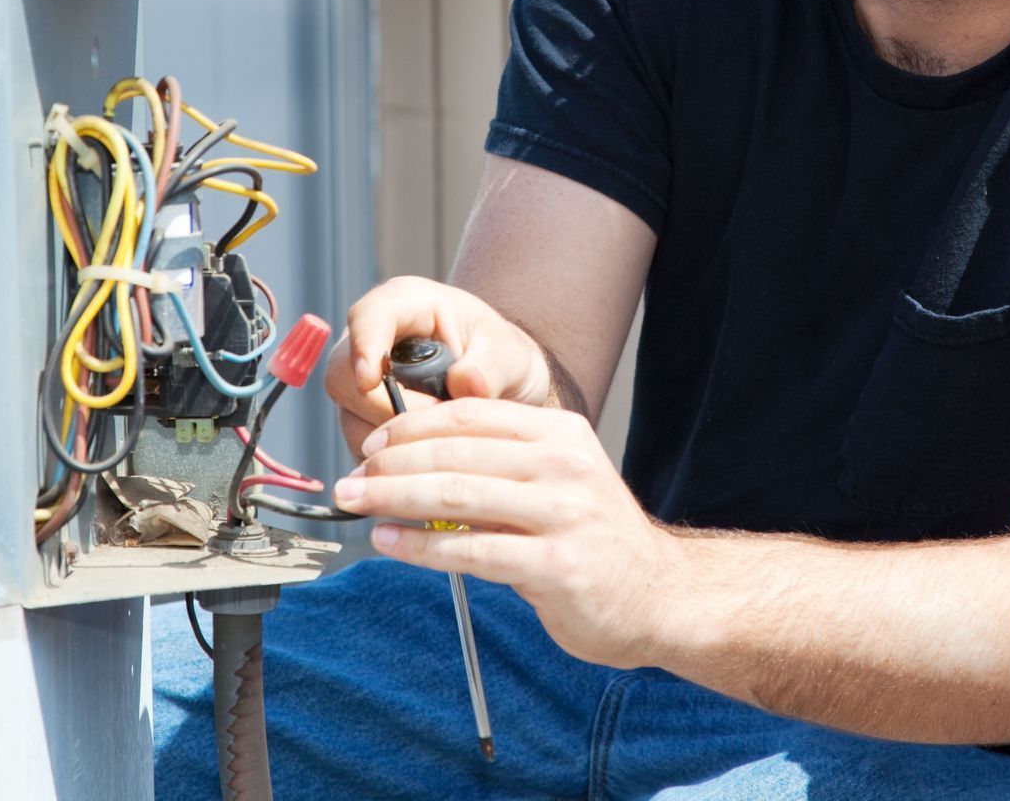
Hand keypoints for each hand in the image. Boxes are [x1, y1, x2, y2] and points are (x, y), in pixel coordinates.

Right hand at [322, 276, 554, 458]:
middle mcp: (372, 340)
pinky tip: (427, 452)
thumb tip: (465, 384)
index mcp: (406, 304)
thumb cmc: (502, 358)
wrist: (503, 387)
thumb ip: (490, 367)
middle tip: (435, 423)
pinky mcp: (361, 418)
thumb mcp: (510, 354)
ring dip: (392, 437)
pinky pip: (361, 443)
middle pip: (343, 374)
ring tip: (441, 437)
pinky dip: (393, 456)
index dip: (364, 347)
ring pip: (350, 416)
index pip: (368, 317)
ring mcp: (361, 381)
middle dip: (383, 407)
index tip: (371, 380)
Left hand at [331, 398, 682, 669]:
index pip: (470, 415)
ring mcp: (562, 513)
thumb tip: (415, 457)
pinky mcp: (556, 564)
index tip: (372, 442)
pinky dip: (420, 547)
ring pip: (456, 495)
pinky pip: (471, 550)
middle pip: (454, 452)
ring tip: (359, 505)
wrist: (658, 594)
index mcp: (559, 433)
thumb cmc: (595, 539)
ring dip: (394, 499)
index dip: (411, 426)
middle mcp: (563, 464)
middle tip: (351, 478)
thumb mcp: (558, 479)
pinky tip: (390, 544)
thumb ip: (501, 463)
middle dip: (390, 464)